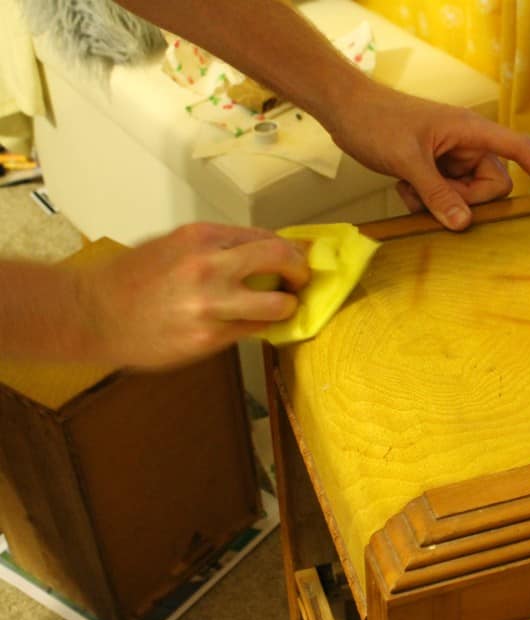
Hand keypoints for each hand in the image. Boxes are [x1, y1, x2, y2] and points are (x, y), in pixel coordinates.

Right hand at [79, 223, 308, 368]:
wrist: (93, 313)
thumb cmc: (130, 278)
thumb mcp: (173, 245)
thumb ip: (216, 246)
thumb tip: (259, 251)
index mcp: (202, 237)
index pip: (266, 237)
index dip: (288, 249)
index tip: (297, 257)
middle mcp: (210, 265)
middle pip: (282, 259)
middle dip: (300, 271)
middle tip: (300, 280)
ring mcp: (212, 303)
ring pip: (278, 304)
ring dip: (287, 306)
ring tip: (282, 307)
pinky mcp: (209, 336)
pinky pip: (253, 330)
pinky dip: (260, 326)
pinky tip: (254, 323)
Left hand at [326, 80, 529, 230]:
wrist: (346, 111)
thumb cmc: (378, 121)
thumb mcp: (407, 160)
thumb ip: (437, 193)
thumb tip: (464, 224)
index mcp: (471, 131)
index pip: (520, 150)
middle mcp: (468, 145)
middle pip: (492, 187)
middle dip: (465, 200)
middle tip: (431, 195)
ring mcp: (453, 159)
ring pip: (467, 197)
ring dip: (440, 202)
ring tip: (409, 188)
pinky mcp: (437, 170)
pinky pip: (447, 197)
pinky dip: (427, 200)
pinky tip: (404, 187)